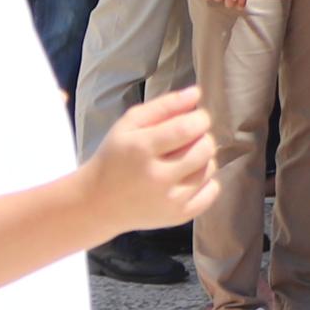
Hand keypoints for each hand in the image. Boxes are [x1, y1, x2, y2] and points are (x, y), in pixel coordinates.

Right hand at [94, 86, 218, 234]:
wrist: (97, 203)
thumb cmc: (114, 156)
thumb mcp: (128, 124)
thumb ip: (163, 106)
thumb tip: (196, 93)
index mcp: (142, 149)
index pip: (188, 128)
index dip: (200, 118)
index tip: (196, 117)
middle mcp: (158, 177)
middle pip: (204, 149)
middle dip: (203, 137)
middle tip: (189, 137)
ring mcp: (170, 201)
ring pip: (210, 169)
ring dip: (204, 158)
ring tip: (184, 157)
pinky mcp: (178, 217)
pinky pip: (212, 192)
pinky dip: (207, 181)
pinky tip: (189, 176)